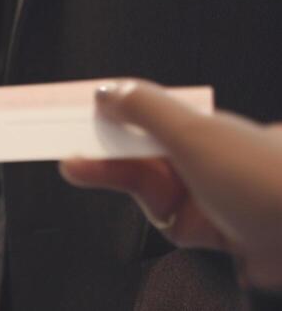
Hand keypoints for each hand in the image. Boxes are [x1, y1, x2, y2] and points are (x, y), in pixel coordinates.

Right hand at [60, 80, 281, 293]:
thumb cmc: (263, 176)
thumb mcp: (191, 132)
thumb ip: (142, 108)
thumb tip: (103, 90)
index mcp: (198, 122)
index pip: (139, 110)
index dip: (101, 113)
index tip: (62, 113)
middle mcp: (200, 154)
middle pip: (134, 149)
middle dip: (101, 153)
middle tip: (65, 154)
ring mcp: (205, 193)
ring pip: (145, 187)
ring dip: (117, 181)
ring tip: (84, 170)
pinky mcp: (211, 232)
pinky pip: (165, 221)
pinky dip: (152, 216)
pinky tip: (153, 208)